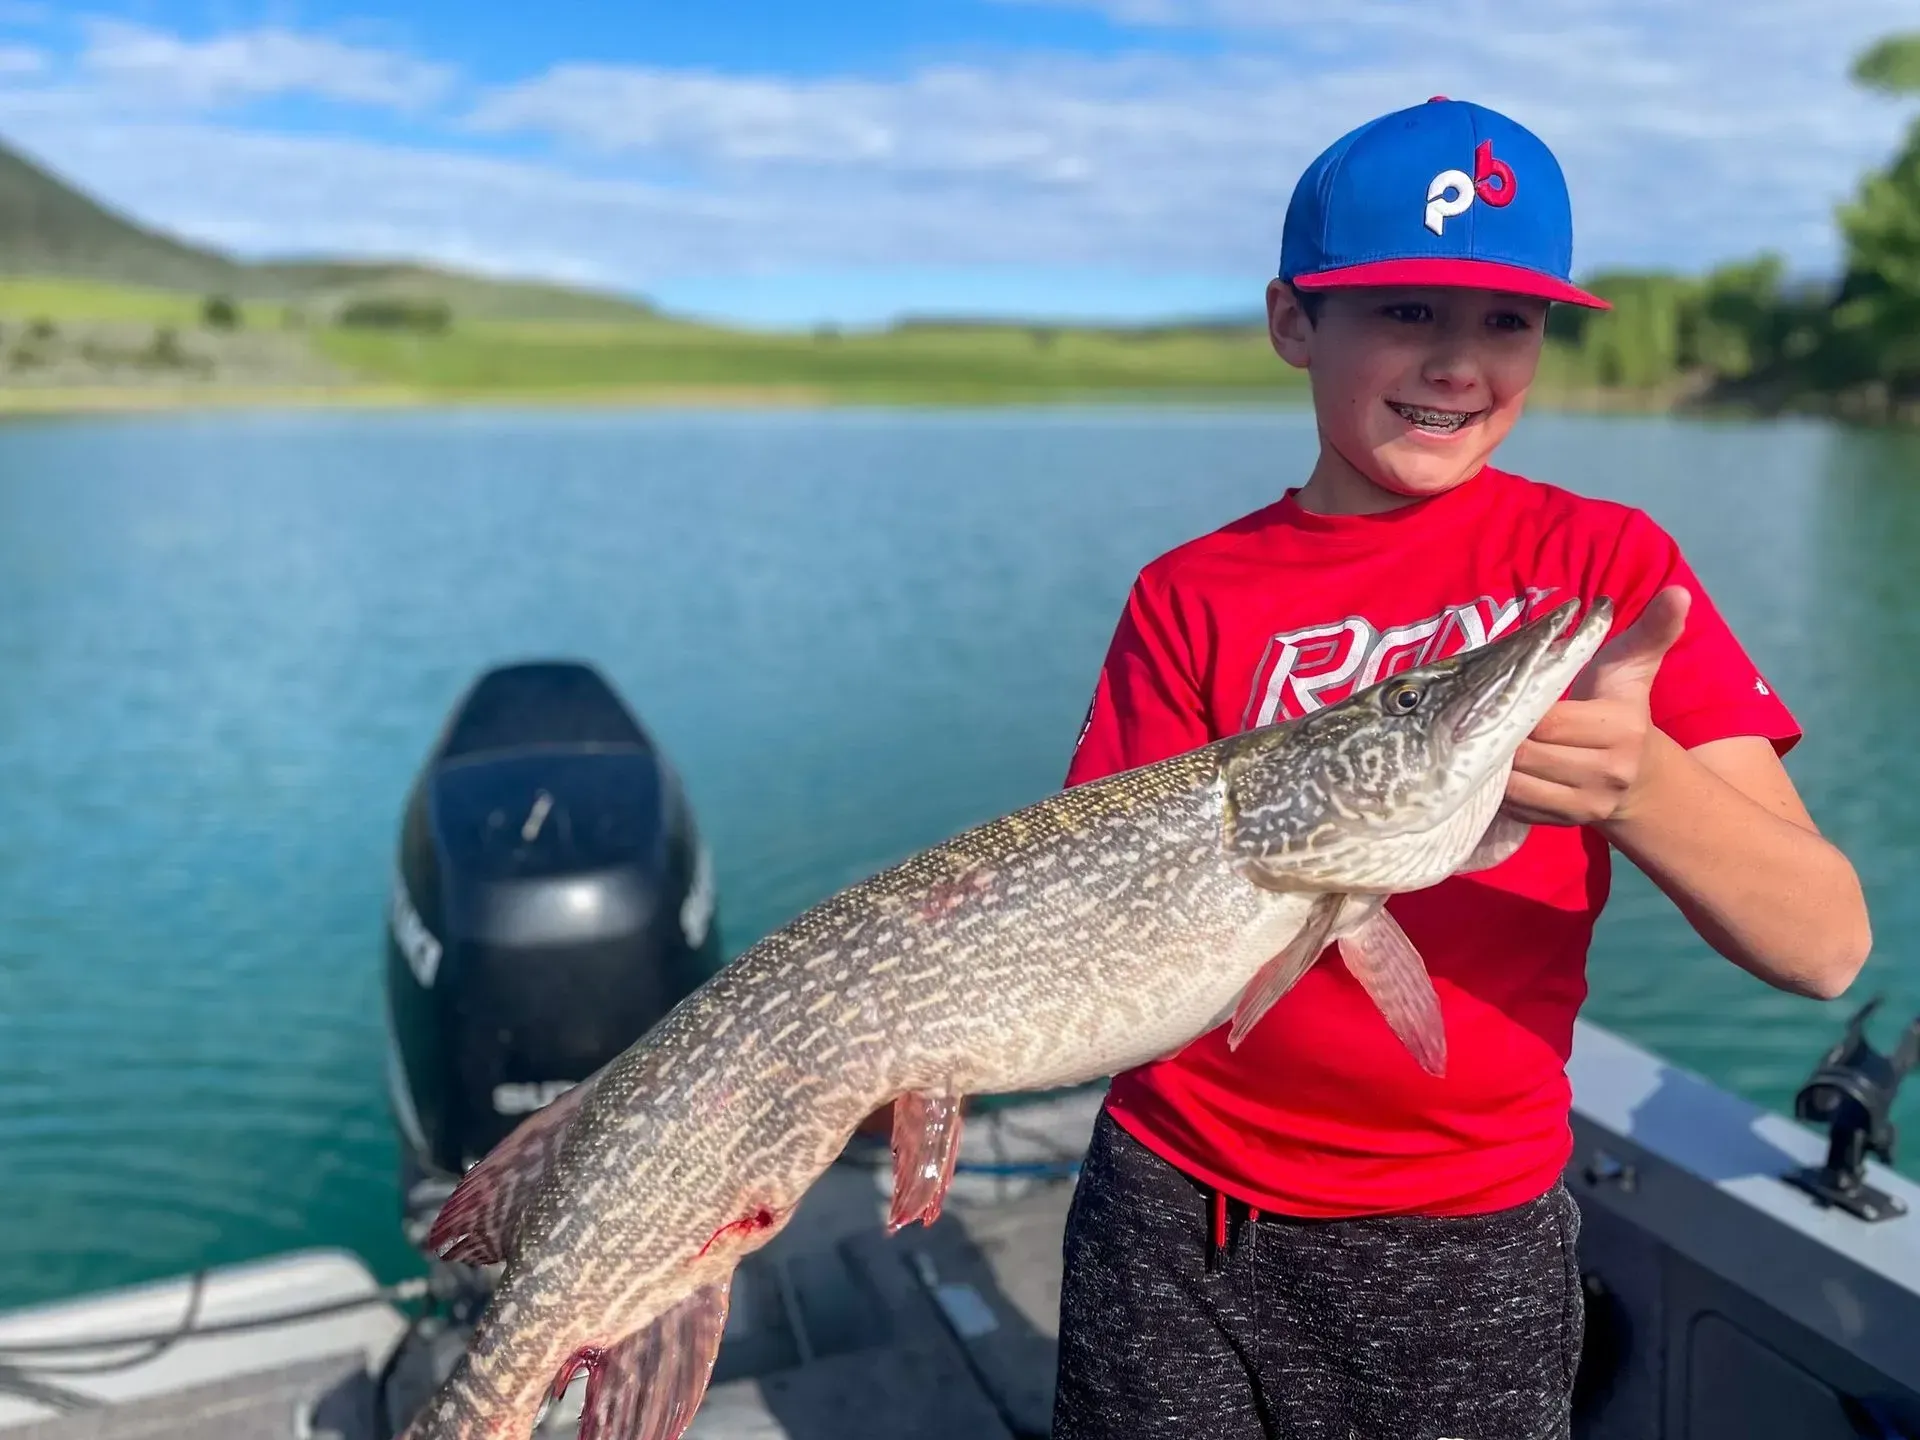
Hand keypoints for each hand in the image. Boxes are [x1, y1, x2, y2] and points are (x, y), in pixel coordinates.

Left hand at [1502, 586, 1691, 827]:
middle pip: (1528, 754)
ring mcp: (1586, 805)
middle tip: (1475, 718)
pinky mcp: (1565, 824)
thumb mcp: (1634, 667)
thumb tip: (1678, 591)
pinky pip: (1518, 808)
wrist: (1641, 778)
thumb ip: (1652, 630)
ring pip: (1518, 786)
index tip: (1497, 695)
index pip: (1550, 721)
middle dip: (1497, 736)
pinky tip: (1492, 769)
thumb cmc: (1624, 709)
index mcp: (1621, 729)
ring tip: (1478, 742)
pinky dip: (1499, 791)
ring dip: (1492, 766)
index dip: (1517, 709)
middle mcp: (1606, 772)